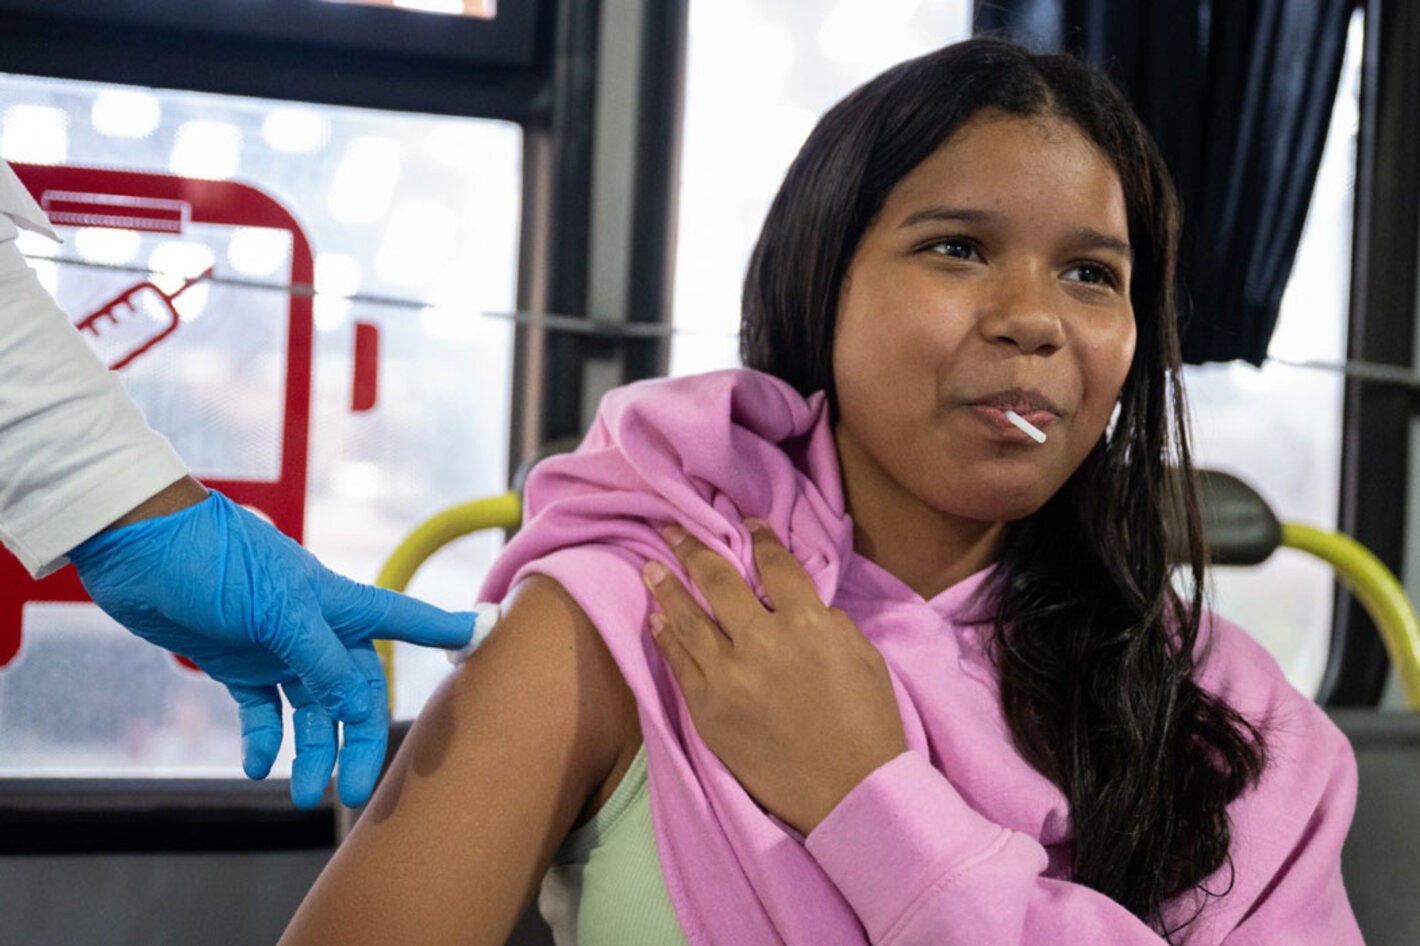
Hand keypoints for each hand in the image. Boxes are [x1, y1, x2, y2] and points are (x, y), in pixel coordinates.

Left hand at [68, 488, 476, 808]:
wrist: (136, 545)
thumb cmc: (216, 561)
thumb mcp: (277, 612)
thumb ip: (321, 662)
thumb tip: (358, 711)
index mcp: (335, 603)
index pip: (401, 620)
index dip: (440, 630)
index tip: (480, 636)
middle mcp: (313, 627)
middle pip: (354, 690)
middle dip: (360, 739)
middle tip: (359, 791)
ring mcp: (274, 645)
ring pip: (309, 709)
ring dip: (312, 752)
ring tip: (306, 795)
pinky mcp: (233, 660)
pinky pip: (259, 710)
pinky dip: (263, 740)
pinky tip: (259, 767)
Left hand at [643, 519, 906, 834]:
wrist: (850, 792)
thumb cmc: (868, 723)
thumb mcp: (863, 656)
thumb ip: (826, 621)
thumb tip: (796, 605)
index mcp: (807, 623)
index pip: (776, 565)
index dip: (760, 539)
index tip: (746, 524)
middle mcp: (761, 642)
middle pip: (718, 581)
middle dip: (693, 549)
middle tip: (672, 529)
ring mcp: (728, 677)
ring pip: (687, 619)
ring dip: (666, 588)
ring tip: (650, 568)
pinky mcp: (707, 711)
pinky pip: (678, 664)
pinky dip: (666, 637)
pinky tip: (656, 619)